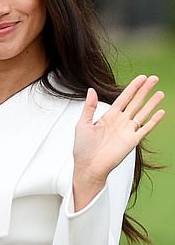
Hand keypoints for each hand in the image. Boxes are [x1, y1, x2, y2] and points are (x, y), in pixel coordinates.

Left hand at [72, 74, 164, 210]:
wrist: (88, 167)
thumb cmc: (83, 149)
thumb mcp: (83, 124)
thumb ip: (89, 107)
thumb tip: (91, 90)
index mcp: (108, 117)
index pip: (123, 98)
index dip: (132, 88)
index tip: (141, 77)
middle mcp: (120, 122)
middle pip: (135, 102)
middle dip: (144, 90)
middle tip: (154, 78)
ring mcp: (127, 131)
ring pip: (142, 113)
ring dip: (152, 103)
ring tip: (160, 92)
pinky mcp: (132, 141)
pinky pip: (145, 129)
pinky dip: (153, 121)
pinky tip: (160, 112)